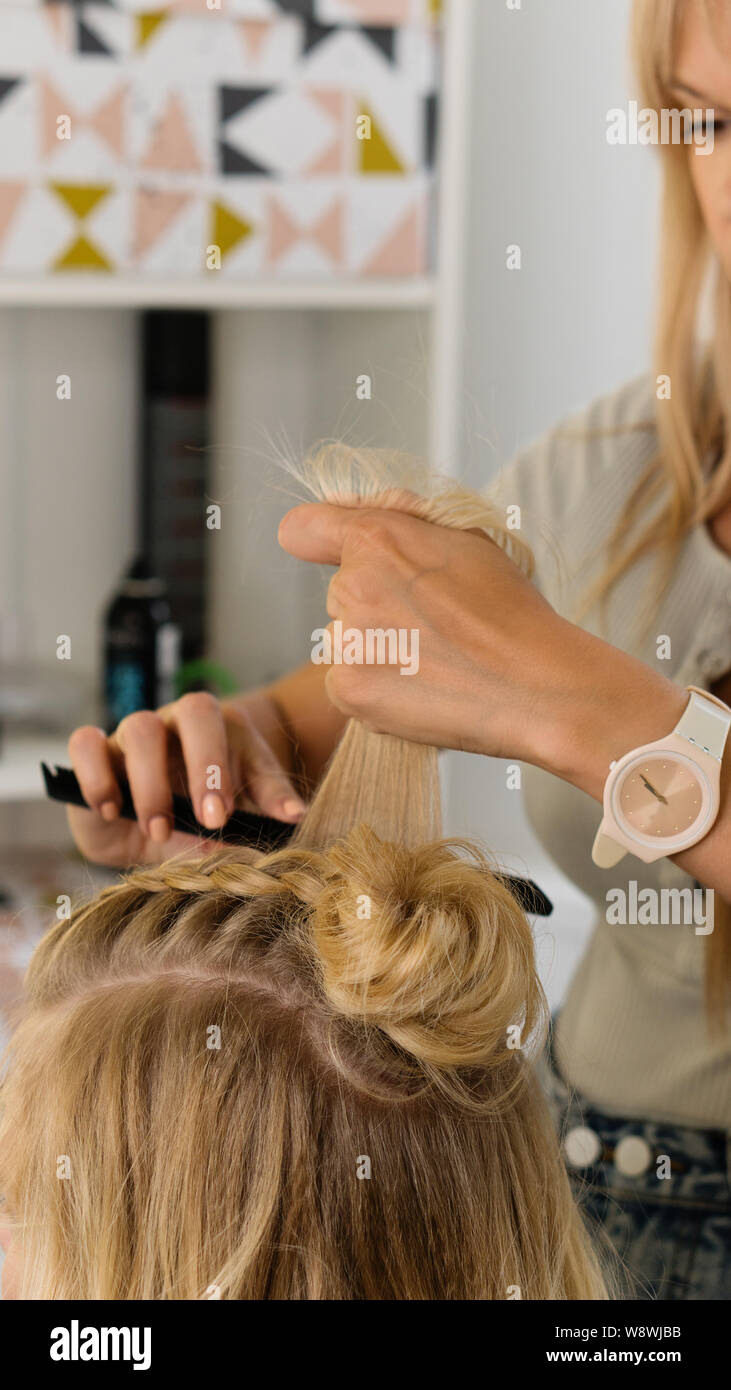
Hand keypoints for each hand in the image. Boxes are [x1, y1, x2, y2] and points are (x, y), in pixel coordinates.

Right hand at [66, 692, 306, 867]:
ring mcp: (133, 734)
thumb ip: (262, 808)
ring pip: (140, 730)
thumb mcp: (241, 813)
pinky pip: (85, 744)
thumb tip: (295, 814)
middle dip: (204, 766)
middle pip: (193, 713)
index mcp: (218, 727)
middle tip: (209, 819)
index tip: (226, 816)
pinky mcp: (96, 754)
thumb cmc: (206, 813)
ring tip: (160, 830)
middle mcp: (176, 722)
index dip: (230, 767)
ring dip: (152, 784)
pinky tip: (110, 809)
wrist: (160, 833)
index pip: (230, 729)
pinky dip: (95, 775)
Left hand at [278, 501, 567, 762]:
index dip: (316, 537)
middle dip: (375, 601)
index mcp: (376, 539)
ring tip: (436, 659)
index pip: (306, 527)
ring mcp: (347, 641)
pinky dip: (375, 687)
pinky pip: (345, 681)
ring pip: (345, 639)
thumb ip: (399, 516)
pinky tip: (423, 686)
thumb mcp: (466, 537)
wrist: (536, 684)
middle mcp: (352, 586)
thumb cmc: (509, 610)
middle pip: (341, 592)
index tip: (321, 547)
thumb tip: (340, 509)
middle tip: (434, 622)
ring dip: (376, 648)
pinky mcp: (349, 689)